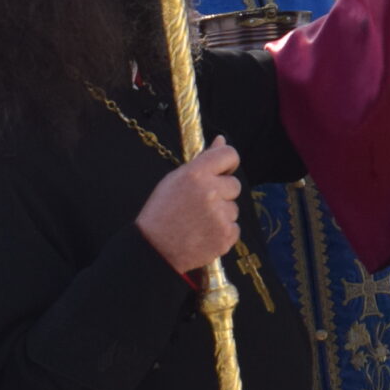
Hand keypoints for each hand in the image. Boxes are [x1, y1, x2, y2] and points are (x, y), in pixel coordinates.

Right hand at [136, 136, 243, 273]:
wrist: (154, 250)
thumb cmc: (161, 212)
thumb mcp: (174, 180)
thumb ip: (202, 160)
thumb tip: (221, 140)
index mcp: (196, 174)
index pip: (230, 155)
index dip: (227, 163)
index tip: (222, 171)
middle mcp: (211, 192)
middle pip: (234, 184)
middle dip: (222, 193)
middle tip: (200, 204)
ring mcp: (220, 215)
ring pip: (234, 208)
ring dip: (221, 214)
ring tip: (198, 222)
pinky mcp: (226, 236)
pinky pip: (234, 228)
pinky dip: (222, 232)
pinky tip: (203, 234)